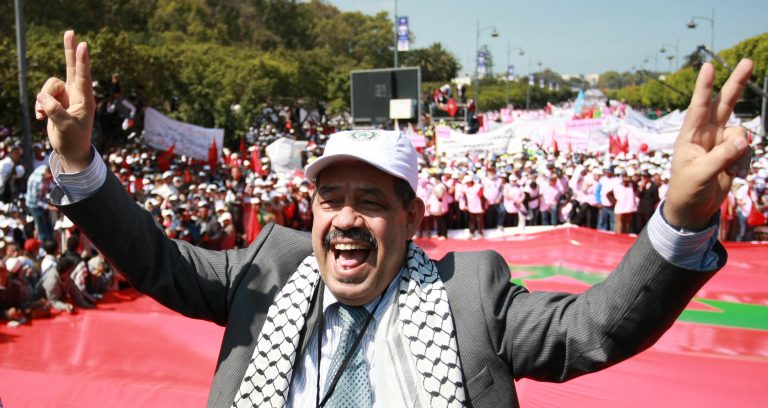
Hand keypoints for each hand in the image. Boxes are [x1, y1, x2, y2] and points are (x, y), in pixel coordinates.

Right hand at [35, 31, 94, 172]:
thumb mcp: (65, 126)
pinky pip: (42, 95)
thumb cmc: (73, 139)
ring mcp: (66, 95)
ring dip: (43, 99)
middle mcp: (77, 94)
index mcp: (85, 99)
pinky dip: (39, 105)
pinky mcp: (56, 100)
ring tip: (45, 114)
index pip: (84, 76)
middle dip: (69, 50)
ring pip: (49, 85)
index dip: (82, 61)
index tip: (83, 45)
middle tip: (70, 32)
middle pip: (72, 67)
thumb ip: (55, 110)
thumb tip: (43, 98)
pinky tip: (41, 117)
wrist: (70, 149)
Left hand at [664, 60, 752, 229]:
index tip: (707, 66)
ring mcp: (721, 143)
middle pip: (724, 104)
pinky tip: (733, 175)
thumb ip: (721, 157)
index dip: (704, 87)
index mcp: (690, 136)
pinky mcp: (732, 154)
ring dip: (741, 150)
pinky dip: (744, 162)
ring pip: (740, 132)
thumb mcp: (699, 175)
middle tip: (748, 62)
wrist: (693, 210)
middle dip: (736, 84)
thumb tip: (742, 140)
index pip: (698, 107)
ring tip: (730, 171)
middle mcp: (706, 134)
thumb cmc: (686, 190)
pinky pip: (746, 149)